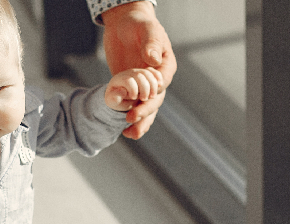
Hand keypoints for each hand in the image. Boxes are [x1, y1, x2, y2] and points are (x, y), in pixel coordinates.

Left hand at [100, 1, 176, 138]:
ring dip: (141, 122)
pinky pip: (133, 106)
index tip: (146, 96)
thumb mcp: (146, 28)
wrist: (124, 23)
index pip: (163, 81)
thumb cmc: (138, 23)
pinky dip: (130, 118)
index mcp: (165, 65)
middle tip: (131, 117)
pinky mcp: (131, 89)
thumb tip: (153, 59)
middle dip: (144, 110)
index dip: (155, 91)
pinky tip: (123, 131)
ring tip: (130, 134)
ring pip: (147, 108)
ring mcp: (144, 86)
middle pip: (155, 99)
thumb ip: (151, 42)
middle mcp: (157, 79)